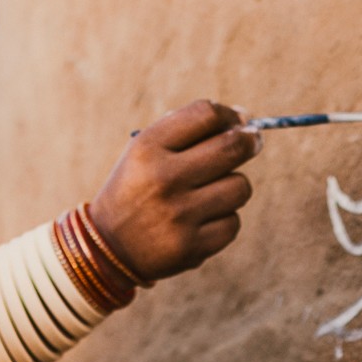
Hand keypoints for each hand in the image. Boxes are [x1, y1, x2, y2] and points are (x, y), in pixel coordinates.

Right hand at [89, 100, 259, 281]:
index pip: (207, 114)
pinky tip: (203, 221)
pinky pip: (232, 223)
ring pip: (240, 187)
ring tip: (214, 191)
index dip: (230, 115)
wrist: (109, 247)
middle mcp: (163, 178)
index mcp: (147, 147)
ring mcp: (178, 215)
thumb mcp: (145, 151)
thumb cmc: (138, 188)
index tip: (237, 122)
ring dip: (233, 186)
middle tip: (252, 143)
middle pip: (232, 147)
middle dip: (250, 142)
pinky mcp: (191, 247)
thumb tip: (245, 121)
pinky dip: (224, 220)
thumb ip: (187, 132)